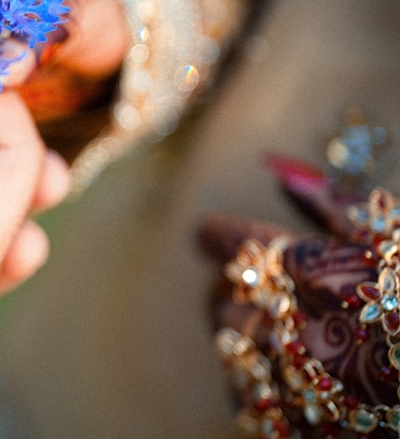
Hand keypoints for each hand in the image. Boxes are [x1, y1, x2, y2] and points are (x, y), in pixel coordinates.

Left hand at [201, 154, 398, 436]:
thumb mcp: (398, 243)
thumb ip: (340, 208)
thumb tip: (284, 175)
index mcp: (311, 273)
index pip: (233, 242)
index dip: (217, 235)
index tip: (209, 233)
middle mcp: (291, 327)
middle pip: (222, 297)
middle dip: (227, 285)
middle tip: (242, 281)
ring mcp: (294, 385)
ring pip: (230, 349)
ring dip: (239, 331)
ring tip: (265, 325)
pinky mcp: (300, 429)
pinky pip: (250, 399)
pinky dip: (256, 380)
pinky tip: (283, 372)